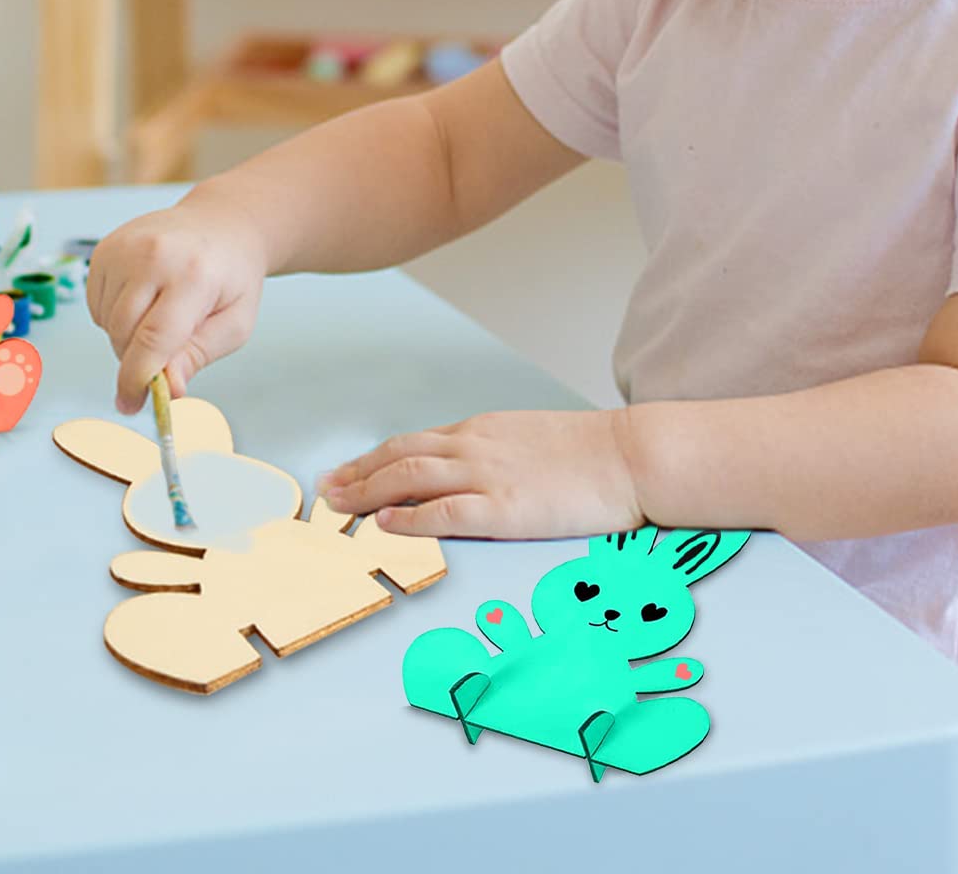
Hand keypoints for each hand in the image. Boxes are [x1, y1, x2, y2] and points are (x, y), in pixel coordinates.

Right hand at [87, 195, 268, 413]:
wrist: (220, 225)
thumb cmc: (231, 276)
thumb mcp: (234, 323)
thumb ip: (198, 356)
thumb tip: (168, 389)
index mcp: (193, 275)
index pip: (154, 338)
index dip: (138, 379)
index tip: (131, 404)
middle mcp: (153, 255)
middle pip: (124, 334)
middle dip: (137, 359)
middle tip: (165, 355)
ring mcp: (124, 248)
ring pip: (106, 323)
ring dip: (126, 336)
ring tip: (160, 315)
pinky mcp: (104, 249)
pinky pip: (95, 305)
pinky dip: (114, 316)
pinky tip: (142, 300)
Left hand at [316, 408, 644, 538]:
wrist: (631, 455)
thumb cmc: (590, 454)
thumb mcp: (529, 441)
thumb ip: (493, 453)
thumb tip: (466, 473)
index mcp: (481, 431)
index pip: (413, 443)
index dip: (373, 460)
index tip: (347, 473)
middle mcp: (474, 447)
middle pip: (399, 456)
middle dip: (357, 474)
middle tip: (326, 490)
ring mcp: (488, 476)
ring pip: (409, 478)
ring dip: (367, 493)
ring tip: (339, 508)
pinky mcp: (506, 508)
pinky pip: (444, 512)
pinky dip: (409, 519)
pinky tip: (386, 526)